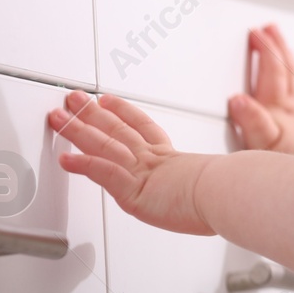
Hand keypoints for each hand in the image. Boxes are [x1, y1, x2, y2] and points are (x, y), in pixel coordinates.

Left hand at [49, 90, 215, 235]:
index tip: (107, 100)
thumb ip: (214, 182)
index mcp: (173, 159)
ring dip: (78, 130)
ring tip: (57, 118)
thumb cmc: (231, 193)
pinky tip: (65, 157)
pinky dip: (83, 164)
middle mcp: (154, 161)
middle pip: (116, 129)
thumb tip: (236, 182)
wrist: (230, 193)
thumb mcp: (219, 183)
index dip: (123, 111)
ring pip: (104, 145)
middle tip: (72, 98)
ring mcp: (142, 173)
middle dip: (91, 113)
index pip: (142, 128)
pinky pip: (103, 171)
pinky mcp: (132, 189)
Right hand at [229, 24, 293, 157]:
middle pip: (286, 69)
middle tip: (267, 28)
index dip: (264, 49)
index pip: (272, 71)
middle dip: (276, 46)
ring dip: (288, 58)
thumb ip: (252, 122)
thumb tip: (237, 99)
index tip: (253, 33)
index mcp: (279, 109)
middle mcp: (292, 110)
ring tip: (281, 43)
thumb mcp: (265, 147)